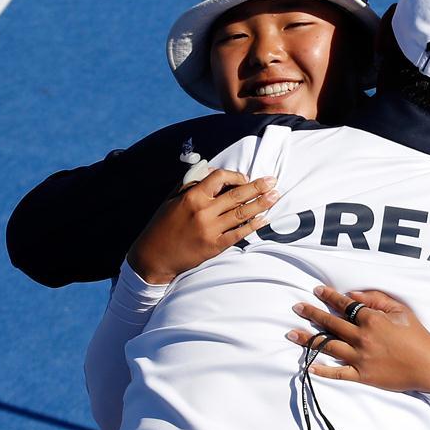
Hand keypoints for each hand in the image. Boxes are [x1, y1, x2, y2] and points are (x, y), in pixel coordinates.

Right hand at [127, 170, 279, 283]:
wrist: (154, 256)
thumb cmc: (162, 226)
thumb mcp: (172, 200)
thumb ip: (191, 186)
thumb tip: (210, 172)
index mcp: (192, 196)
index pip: (219, 178)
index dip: (235, 175)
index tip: (245, 178)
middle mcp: (203, 211)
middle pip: (236, 195)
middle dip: (258, 187)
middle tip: (273, 181)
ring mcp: (210, 230)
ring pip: (241, 213)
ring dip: (261, 204)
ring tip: (275, 197)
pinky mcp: (214, 246)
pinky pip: (238, 233)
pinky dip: (252, 226)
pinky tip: (264, 219)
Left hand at [287, 286, 429, 393]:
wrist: (429, 366)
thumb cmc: (418, 336)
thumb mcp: (401, 311)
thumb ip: (376, 300)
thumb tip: (353, 295)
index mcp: (371, 319)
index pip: (345, 305)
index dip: (329, 296)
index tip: (316, 290)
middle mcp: (362, 337)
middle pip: (331, 324)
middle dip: (312, 314)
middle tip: (296, 307)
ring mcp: (360, 358)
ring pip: (328, 346)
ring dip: (308, 339)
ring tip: (291, 333)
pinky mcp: (362, 375)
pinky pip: (338, 373)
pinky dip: (323, 370)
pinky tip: (309, 365)